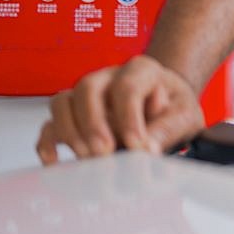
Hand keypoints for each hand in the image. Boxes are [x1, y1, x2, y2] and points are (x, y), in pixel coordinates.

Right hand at [36, 55, 205, 162]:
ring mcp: (86, 96)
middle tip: (104, 153)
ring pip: (62, 102)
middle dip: (93, 124)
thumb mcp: (186, 115)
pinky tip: (55, 162)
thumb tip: (147, 149)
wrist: (165, 106)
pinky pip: (49, 125)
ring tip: (86, 158)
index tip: (136, 146)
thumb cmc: (173, 107)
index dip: (129, 118)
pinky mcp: (71, 117)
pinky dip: (47, 143)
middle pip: (87, 88)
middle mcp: (108, 78)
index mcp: (141, 71)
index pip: (127, 87)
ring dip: (69, 132)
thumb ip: (169, 128)